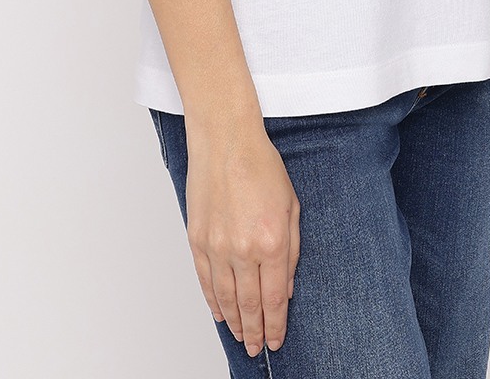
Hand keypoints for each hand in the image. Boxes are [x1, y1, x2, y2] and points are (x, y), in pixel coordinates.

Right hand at [183, 124, 300, 356]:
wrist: (226, 141)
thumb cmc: (261, 166)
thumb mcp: (292, 206)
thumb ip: (291, 251)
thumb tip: (286, 289)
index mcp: (272, 242)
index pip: (274, 299)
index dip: (275, 325)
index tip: (276, 340)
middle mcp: (243, 250)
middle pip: (249, 306)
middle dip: (255, 332)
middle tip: (257, 348)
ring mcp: (217, 247)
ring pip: (225, 299)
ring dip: (234, 323)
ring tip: (241, 337)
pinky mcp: (197, 240)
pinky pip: (205, 281)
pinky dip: (213, 302)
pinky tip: (220, 314)